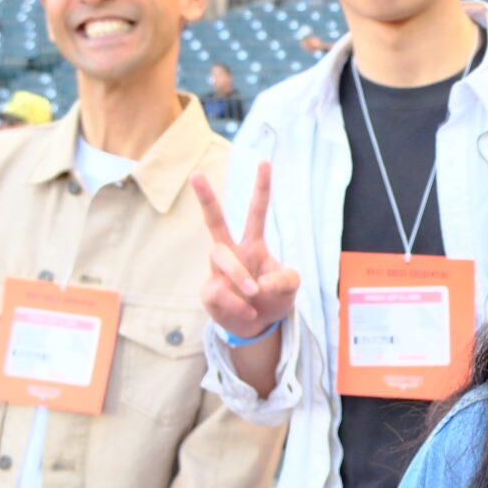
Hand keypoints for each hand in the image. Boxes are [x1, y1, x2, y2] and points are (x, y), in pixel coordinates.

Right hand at [190, 162, 300, 338]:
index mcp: (253, 243)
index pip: (256, 211)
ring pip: (218, 256)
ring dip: (239, 275)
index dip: (261, 188)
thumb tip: (259, 283)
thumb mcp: (290, 287)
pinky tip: (248, 311)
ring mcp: (217, 271)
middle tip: (196, 175)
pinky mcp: (209, 291)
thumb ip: (285, 279)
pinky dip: (238, 304)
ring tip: (255, 294)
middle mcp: (232, 252)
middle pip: (215, 221)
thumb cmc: (273, 298)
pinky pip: (219, 291)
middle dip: (206, 198)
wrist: (257, 326)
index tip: (264, 162)